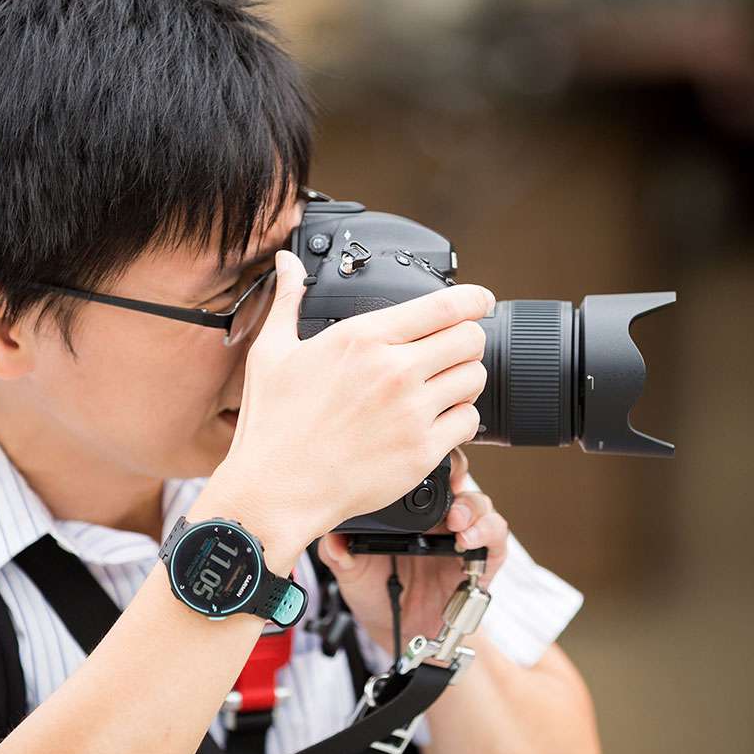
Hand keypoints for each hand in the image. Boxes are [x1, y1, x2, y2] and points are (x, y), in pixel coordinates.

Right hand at [189, 250, 494, 568]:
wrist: (276, 491)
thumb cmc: (272, 426)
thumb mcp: (272, 353)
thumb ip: (288, 300)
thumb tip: (288, 262)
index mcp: (363, 339)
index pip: (445, 305)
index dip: (474, 299)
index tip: (481, 300)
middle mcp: (394, 371)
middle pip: (470, 339)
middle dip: (468, 340)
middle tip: (454, 350)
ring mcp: (411, 413)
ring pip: (475, 379)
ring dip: (466, 379)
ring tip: (445, 386)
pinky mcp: (422, 451)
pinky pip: (470, 422)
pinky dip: (461, 419)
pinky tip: (439, 421)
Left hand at [314, 447, 509, 657]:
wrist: (400, 633)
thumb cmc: (378, 595)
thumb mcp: (351, 573)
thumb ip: (339, 553)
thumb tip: (332, 537)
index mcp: (409, 511)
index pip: (422, 471)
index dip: (423, 460)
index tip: (412, 459)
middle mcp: (439, 517)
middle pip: (457, 475)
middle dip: (456, 470)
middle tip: (446, 479)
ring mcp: (462, 534)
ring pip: (478, 502)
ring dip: (470, 506)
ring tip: (456, 519)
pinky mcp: (483, 558)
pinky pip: (496, 535)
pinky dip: (486, 532)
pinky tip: (468, 540)